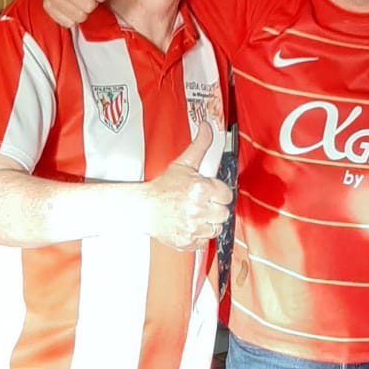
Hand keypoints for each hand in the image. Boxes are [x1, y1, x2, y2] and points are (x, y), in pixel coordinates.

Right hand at [142, 122, 232, 251]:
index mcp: (200, 188)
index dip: (218, 193)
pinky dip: (198, 235)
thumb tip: (207, 127)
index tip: (209, 192)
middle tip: (201, 203)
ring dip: (207, 222)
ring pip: (215, 228)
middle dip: (214, 208)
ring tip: (195, 214)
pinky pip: (204, 240)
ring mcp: (193, 226)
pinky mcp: (187, 240)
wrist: (142, 207)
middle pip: (223, 213)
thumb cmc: (162, 187)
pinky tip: (189, 224)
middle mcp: (198, 208)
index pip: (226, 195)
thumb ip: (200, 145)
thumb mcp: (183, 163)